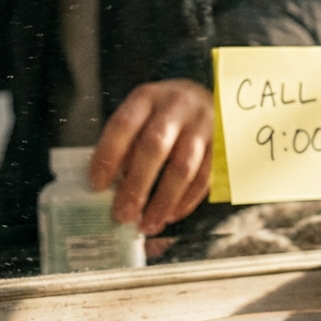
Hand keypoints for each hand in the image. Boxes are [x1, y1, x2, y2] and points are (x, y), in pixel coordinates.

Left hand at [90, 80, 213, 235]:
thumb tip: (110, 188)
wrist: (211, 97)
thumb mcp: (142, 114)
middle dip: (137, 185)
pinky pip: (205, 177)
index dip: (109, 155)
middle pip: (155, 146)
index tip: (97, 185)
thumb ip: (127, 143)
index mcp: (148, 97)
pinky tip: (171, 215)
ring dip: (164, 200)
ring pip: (184, 167)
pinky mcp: (223, 144)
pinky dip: (187, 200)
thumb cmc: (165, 113)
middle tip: (122, 214)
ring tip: (148, 223)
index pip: (124, 124)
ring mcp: (204, 125)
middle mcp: (178, 107)